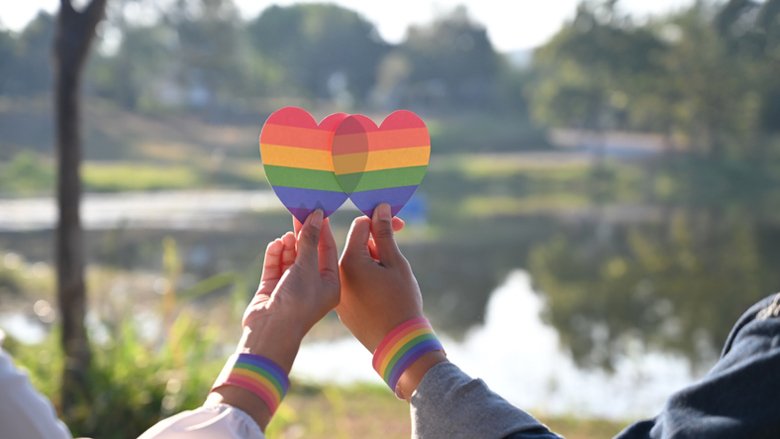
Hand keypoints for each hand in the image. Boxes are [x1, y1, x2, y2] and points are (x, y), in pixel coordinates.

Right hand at [208, 209, 339, 427]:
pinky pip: (275, 267)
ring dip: (289, 246)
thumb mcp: (306, 268)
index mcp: (330, 285)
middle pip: (309, 253)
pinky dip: (276, 256)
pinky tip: (276, 244)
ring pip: (291, 259)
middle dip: (304, 234)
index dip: (322, 231)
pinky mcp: (273, 290)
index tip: (318, 211)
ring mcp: (291, 288)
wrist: (271, 332)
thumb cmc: (297, 302)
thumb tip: (316, 216)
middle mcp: (312, 286)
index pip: (328, 252)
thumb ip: (309, 241)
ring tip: (287, 234)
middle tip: (299, 213)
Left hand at [337, 204, 445, 398]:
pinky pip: (354, 284)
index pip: (361, 227)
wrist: (398, 344)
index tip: (400, 226)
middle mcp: (338, 275)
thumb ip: (385, 234)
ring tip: (392, 279)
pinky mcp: (344, 308)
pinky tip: (384, 292)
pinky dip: (368, 280)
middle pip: (357, 246)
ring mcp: (339, 293)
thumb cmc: (401, 301)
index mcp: (350, 261)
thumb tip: (379, 208)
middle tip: (397, 257)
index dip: (381, 222)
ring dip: (373, 263)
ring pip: (356, 266)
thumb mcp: (396, 263)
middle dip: (378, 244)